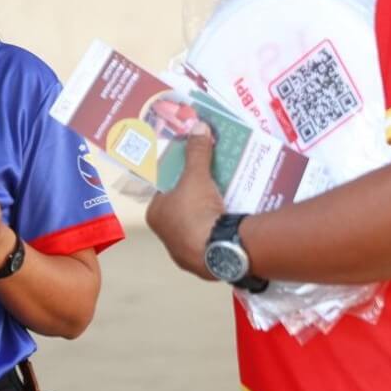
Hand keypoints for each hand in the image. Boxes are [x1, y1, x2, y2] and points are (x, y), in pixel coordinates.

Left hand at [146, 123, 223, 279]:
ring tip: (228, 197)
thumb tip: (198, 126)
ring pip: (199, 226)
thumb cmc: (196, 212)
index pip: (165, 190)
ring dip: (211, 214)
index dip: (180, 177)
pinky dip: (221, 231)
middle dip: (198, 195)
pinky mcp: (205, 263)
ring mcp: (185, 252)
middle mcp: (166, 235)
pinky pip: (213, 240)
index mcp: (155, 214)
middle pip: (183, 207)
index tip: (195, 168)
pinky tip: (234, 220)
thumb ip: (197, 152)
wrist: (218, 251)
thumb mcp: (197, 176)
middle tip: (215, 180)